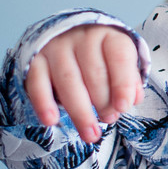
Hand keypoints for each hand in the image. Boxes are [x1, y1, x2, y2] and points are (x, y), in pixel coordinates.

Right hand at [25, 24, 142, 143]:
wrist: (67, 35)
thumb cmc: (101, 55)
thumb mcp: (120, 62)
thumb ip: (129, 79)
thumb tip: (133, 99)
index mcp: (109, 36)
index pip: (119, 57)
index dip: (123, 83)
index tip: (123, 107)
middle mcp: (82, 37)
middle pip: (94, 72)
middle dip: (103, 101)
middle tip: (109, 119)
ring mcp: (56, 47)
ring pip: (67, 80)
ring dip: (80, 111)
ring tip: (91, 134)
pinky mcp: (34, 59)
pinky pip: (37, 82)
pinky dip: (43, 103)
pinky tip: (51, 121)